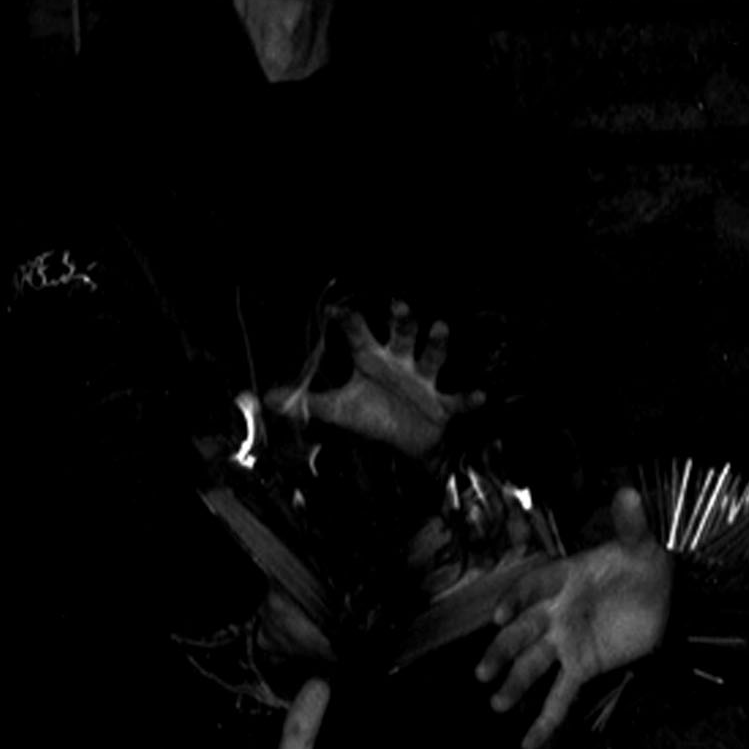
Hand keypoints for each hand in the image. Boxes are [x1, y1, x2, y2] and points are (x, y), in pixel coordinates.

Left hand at [265, 302, 483, 457]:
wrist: (407, 444)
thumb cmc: (373, 417)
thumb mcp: (338, 409)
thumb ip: (307, 402)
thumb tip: (268, 398)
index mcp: (373, 359)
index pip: (359, 334)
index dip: (348, 321)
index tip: (335, 310)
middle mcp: (400, 362)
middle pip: (401, 334)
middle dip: (402, 320)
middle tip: (399, 305)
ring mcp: (424, 380)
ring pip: (432, 356)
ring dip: (437, 342)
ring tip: (440, 328)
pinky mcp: (442, 404)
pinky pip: (458, 400)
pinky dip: (470, 399)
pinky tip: (480, 396)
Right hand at [474, 488, 669, 748]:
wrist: (661, 594)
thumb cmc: (641, 565)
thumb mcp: (640, 544)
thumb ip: (629, 525)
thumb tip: (628, 492)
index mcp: (565, 579)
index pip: (534, 587)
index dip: (516, 599)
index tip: (501, 615)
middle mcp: (557, 612)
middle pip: (523, 633)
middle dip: (502, 652)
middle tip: (483, 672)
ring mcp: (566, 642)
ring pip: (533, 664)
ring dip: (513, 684)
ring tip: (496, 704)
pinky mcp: (582, 666)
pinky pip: (561, 695)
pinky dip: (546, 720)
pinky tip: (530, 744)